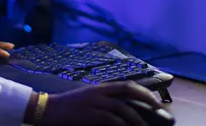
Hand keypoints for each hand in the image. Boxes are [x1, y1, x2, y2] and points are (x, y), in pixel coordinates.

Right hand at [39, 81, 163, 125]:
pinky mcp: (89, 114)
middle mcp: (99, 92)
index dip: (144, 91)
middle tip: (159, 110)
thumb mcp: (86, 100)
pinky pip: (112, 120)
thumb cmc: (67, 108)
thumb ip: (103, 102)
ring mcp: (94, 102)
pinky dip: (123, 125)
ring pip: (123, 108)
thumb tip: (123, 111)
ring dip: (137, 119)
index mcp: (100, 87)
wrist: (46, 109)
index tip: (156, 100)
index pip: (127, 85)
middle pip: (129, 90)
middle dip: (146, 99)